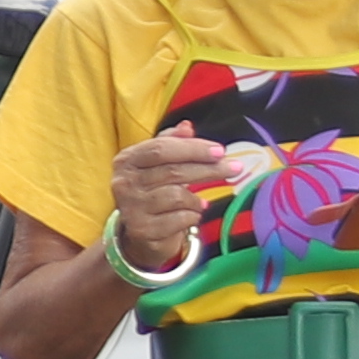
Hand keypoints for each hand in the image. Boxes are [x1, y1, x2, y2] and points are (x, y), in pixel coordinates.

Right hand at [105, 128, 236, 278]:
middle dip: (208, 169)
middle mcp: (124, 182)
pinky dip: (192, 216)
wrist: (141, 232)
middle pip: (173, 171)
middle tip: (234, 168)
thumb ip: (171, 143)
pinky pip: (180, 219)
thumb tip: (187, 127)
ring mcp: (131, 207)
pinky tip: (191, 215)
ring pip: (177, 196)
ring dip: (196, 199)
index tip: (220, 151)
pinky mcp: (143, 230)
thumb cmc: (154, 191)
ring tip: (200, 202)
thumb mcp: (158, 164)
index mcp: (127, 160)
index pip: (161, 148)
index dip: (193, 149)